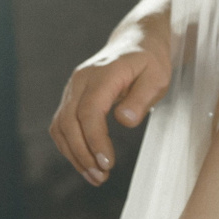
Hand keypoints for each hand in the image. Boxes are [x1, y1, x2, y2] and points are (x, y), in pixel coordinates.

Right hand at [49, 23, 171, 184]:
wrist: (136, 41)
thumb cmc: (150, 61)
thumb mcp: (158, 77)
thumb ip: (141, 98)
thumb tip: (124, 121)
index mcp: (103, 74)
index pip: (89, 111)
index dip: (94, 139)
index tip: (107, 163)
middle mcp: (80, 80)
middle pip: (69, 122)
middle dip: (82, 153)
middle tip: (101, 176)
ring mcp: (72, 89)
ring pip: (61, 126)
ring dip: (74, 154)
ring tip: (95, 177)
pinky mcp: (71, 98)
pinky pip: (62, 125)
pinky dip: (70, 146)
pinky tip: (86, 163)